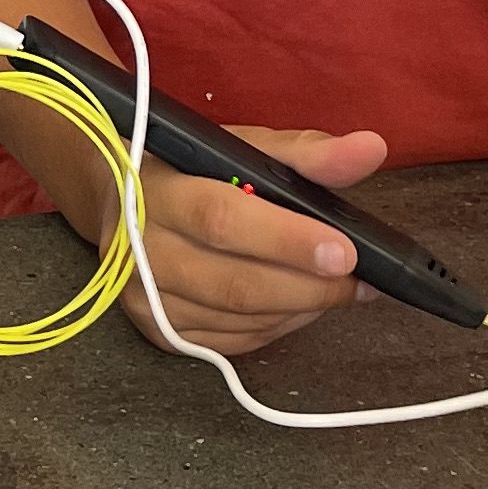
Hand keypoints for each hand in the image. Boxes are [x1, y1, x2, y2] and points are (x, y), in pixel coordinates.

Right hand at [70, 124, 389, 358]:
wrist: (117, 198)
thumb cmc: (189, 169)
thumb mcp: (242, 147)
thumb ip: (307, 153)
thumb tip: (370, 149)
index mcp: (157, 190)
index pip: (223, 219)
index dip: (287, 240)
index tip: (344, 251)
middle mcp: (141, 250)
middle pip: (235, 283)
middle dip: (309, 286)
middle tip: (359, 279)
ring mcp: (145, 298)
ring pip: (239, 318)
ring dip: (301, 308)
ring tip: (336, 287)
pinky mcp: (159, 332)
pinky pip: (233, 342)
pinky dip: (279, 326)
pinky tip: (298, 304)